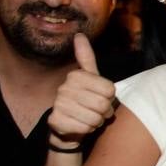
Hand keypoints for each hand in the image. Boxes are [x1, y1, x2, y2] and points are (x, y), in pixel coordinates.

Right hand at [48, 33, 115, 149]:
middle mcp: (64, 88)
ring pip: (94, 117)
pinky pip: (84, 128)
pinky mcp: (55, 121)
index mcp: (76, 76)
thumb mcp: (90, 79)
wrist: (68, 126)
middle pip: (103, 104)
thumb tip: (79, 35)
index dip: (110, 98)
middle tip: (96, 112)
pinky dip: (86, 130)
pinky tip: (79, 126)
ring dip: (96, 122)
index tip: (101, 98)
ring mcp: (58, 104)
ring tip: (89, 118)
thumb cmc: (84, 101)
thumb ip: (86, 58)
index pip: (109, 90)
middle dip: (104, 112)